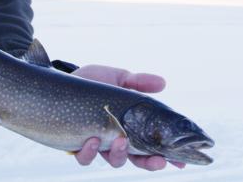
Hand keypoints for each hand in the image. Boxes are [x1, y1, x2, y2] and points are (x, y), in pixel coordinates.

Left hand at [70, 65, 185, 170]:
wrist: (61, 81)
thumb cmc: (92, 82)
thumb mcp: (117, 78)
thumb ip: (139, 82)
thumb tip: (163, 83)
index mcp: (130, 126)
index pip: (152, 144)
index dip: (167, 155)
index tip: (180, 160)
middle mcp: (116, 139)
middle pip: (138, 159)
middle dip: (150, 163)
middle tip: (159, 161)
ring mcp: (98, 144)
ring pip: (114, 161)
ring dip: (120, 154)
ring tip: (120, 141)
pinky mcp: (77, 145)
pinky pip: (86, 157)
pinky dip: (90, 152)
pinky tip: (92, 140)